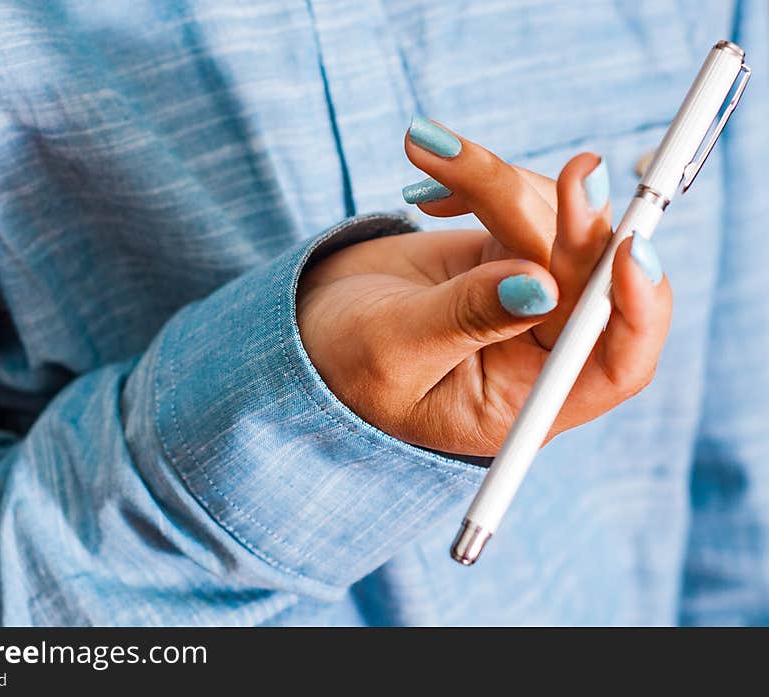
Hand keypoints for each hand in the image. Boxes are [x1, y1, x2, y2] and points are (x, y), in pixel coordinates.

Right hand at [296, 118, 671, 455]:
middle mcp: (541, 348)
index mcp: (526, 400)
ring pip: (558, 221)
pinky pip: (523, 198)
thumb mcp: (395, 349)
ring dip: (499, 180)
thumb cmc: (343, 365)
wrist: (312, 332)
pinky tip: (428, 190)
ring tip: (428, 149)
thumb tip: (542, 284)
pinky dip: (480, 178)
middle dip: (573, 219)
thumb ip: (468, 317)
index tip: (628, 252)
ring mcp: (530, 294)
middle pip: (591, 276)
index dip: (638, 308)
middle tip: (577, 169)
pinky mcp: (508, 249)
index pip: (615, 364)